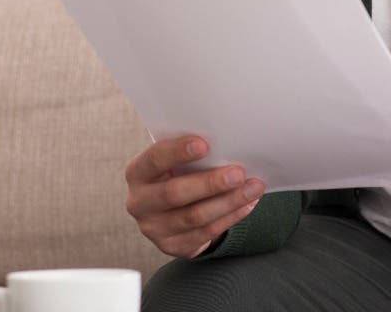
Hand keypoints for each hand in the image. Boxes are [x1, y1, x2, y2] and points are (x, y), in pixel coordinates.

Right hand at [124, 136, 265, 258]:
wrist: (171, 212)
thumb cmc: (178, 175)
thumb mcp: (175, 163)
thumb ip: (191, 156)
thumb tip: (227, 146)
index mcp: (137, 173)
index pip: (154, 159)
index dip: (177, 152)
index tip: (204, 144)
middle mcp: (139, 202)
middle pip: (175, 193)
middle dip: (210, 183)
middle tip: (238, 173)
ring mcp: (153, 228)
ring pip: (195, 217)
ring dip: (228, 202)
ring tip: (253, 188)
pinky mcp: (172, 246)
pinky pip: (206, 233)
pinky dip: (230, 217)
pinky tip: (247, 205)